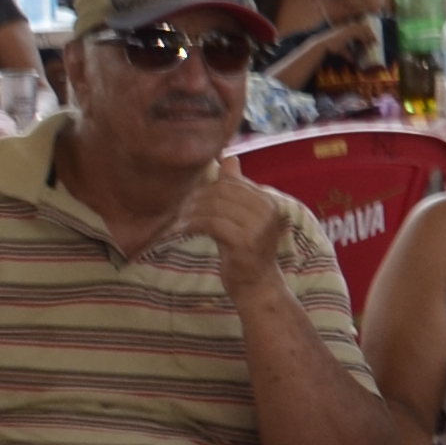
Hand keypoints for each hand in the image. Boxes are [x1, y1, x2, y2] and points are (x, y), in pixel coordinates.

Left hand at [183, 161, 291, 294]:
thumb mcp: (242, 216)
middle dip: (196, 199)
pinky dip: (192, 225)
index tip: (187, 199)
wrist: (257, 286)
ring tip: (177, 220)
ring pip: (214, 207)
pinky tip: (181, 230)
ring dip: (191, 213)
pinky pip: (211, 224)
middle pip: (221, 192)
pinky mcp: (245, 242)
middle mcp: (267, 210)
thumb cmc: (246, 251)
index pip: (230, 183)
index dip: (205, 188)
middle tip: (177, 209)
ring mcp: (258, 226)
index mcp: (268, 201)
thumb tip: (229, 158)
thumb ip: (237, 188)